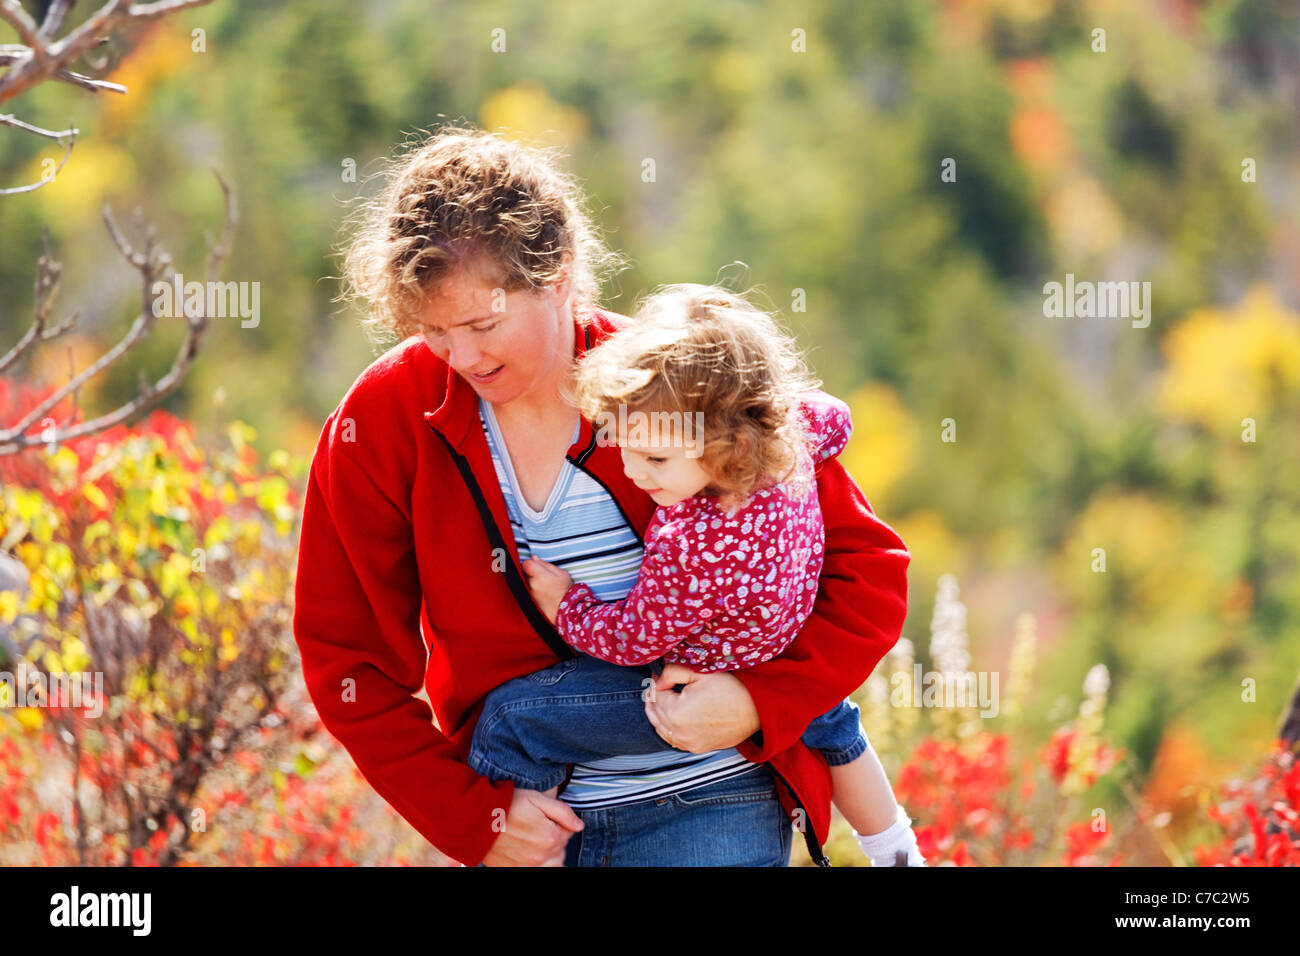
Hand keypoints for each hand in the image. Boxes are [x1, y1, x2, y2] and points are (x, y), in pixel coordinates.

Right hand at [480, 786, 583, 866]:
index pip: (568, 834)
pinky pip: (536, 870)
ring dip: (548, 855)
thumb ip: (563, 812)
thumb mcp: (537, 799)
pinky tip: (527, 851)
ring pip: (551, 864)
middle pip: (560, 851)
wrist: (477, 818)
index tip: (545, 817)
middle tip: (538, 827)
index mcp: (550, 837)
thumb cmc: (506, 805)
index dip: (558, 823)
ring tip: (534, 840)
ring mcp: (528, 866)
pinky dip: (536, 863)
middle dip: (554, 840)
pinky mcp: (514, 870)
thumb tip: (579, 826)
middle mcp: (541, 856)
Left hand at [521, 558, 572, 624]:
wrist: (564, 610)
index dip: (531, 562)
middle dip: (531, 572)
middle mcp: (531, 584)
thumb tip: (534, 558)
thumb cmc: (565, 591)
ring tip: (542, 584)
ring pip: (525, 581)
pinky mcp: (528, 599)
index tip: (536, 565)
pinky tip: (541, 590)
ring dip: (531, 580)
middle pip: (524, 572)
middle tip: (542, 575)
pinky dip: (532, 588)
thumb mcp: (561, 573)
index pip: (526, 563)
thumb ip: (546, 564)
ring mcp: (529, 593)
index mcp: (539, 575)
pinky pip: (527, 589)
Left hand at [644, 663, 760, 752]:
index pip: (655, 696)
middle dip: (653, 698)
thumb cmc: (731, 688)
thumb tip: (658, 680)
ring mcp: (688, 743)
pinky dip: (668, 729)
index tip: (658, 674)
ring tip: (661, 700)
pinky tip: (671, 718)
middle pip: (654, 714)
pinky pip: (674, 740)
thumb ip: (672, 673)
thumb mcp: (699, 673)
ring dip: (658, 715)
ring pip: (661, 730)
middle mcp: (679, 732)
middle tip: (657, 686)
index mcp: (676, 712)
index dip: (656, 682)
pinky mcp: (698, 748)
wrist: (756, 709)